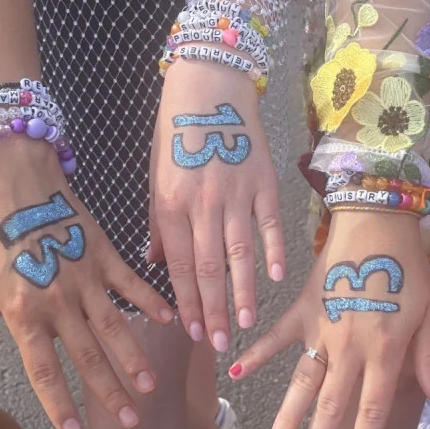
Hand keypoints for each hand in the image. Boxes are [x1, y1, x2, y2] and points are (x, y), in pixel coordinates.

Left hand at [0, 139, 173, 428]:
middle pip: (87, 357)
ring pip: (114, 327)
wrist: (15, 184)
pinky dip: (151, 302)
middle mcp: (58, 302)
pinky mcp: (105, 255)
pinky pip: (132, 284)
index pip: (43, 370)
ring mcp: (85, 279)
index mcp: (24, 314)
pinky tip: (172, 322)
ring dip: (133, 358)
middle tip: (131, 420)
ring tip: (151, 385)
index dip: (58, 403)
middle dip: (109, 392)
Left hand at [148, 60, 284, 351]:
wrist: (208, 85)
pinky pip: (269, 225)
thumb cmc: (175, 133)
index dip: (187, 303)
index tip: (194, 332)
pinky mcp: (264, 182)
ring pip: (240, 254)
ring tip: (246, 323)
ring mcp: (236, 193)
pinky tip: (274, 279)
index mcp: (171, 204)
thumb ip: (157, 224)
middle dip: (214, 310)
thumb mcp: (155, 176)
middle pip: (208, 268)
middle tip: (220, 343)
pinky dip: (273, 252)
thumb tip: (156, 265)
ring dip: (244, 293)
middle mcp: (203, 204)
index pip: (179, 266)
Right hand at [230, 210, 429, 428]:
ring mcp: (322, 330)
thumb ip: (429, 358)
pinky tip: (236, 374)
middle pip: (332, 405)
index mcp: (384, 351)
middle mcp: (350, 348)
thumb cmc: (409, 269)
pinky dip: (256, 354)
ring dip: (288, 415)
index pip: (372, 408)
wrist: (377, 224)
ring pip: (303, 382)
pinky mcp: (303, 310)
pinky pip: (277, 338)